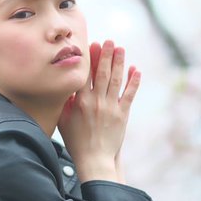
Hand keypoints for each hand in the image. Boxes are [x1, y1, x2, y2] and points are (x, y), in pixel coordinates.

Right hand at [58, 40, 140, 182]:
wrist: (94, 159)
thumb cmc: (76, 141)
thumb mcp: (64, 120)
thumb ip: (66, 102)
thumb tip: (65, 86)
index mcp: (81, 102)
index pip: (86, 75)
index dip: (90, 59)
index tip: (92, 45)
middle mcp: (96, 102)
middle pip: (102, 73)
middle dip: (106, 55)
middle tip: (109, 41)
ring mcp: (111, 108)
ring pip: (116, 80)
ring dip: (119, 63)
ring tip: (121, 49)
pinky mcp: (122, 115)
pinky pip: (129, 95)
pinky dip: (133, 82)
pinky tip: (136, 70)